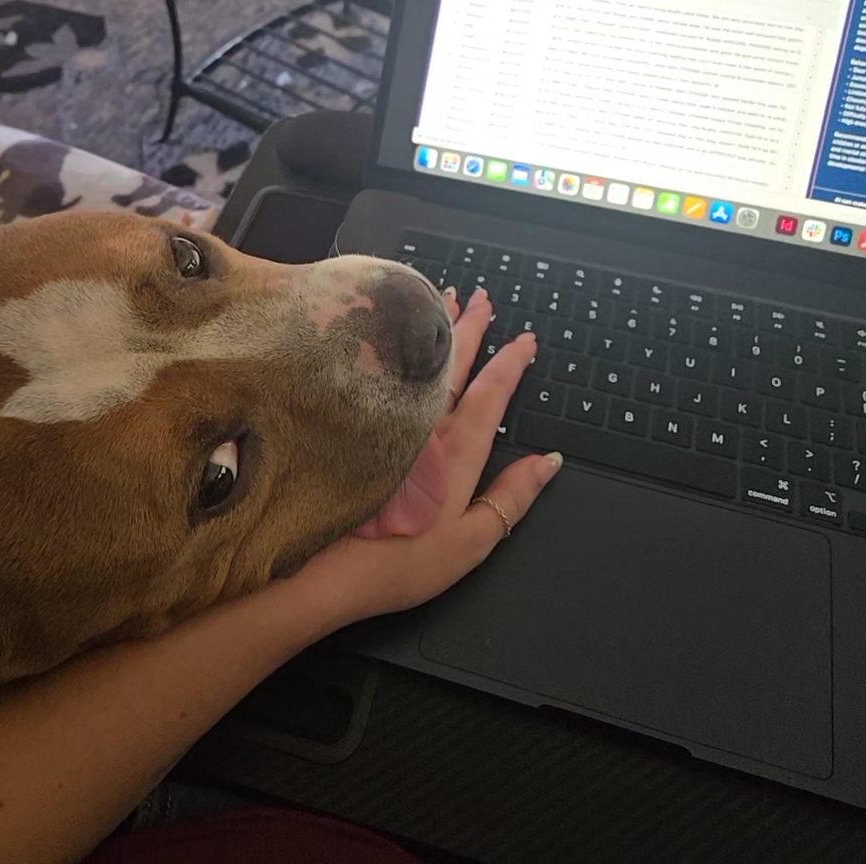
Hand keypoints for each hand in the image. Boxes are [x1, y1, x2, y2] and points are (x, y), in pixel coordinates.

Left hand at [292, 287, 562, 625]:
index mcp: (453, 451)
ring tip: (444, 299)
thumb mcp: (469, 543)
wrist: (318, 568)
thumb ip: (512, 498)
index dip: (511, 364)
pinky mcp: (346, 424)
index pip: (489, 394)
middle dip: (471, 328)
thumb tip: (549, 461)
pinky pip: (375, 371)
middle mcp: (417, 425)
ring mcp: (378, 420)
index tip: (527, 339)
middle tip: (485, 298)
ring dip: (432, 328)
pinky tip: (386, 335)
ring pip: (411, 360)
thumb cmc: (394, 564)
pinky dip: (389, 346)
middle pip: (450, 364)